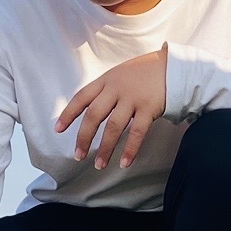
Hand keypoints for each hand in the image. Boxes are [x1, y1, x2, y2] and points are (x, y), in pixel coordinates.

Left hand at [56, 48, 167, 169]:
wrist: (173, 66)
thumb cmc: (144, 73)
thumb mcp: (119, 75)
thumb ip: (105, 90)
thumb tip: (90, 113)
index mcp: (106, 80)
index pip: (81, 97)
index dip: (68, 114)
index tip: (58, 129)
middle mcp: (116, 89)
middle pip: (94, 115)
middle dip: (83, 137)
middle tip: (78, 155)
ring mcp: (132, 98)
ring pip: (113, 127)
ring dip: (105, 148)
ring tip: (99, 164)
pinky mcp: (148, 108)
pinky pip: (137, 132)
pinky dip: (130, 149)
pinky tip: (124, 162)